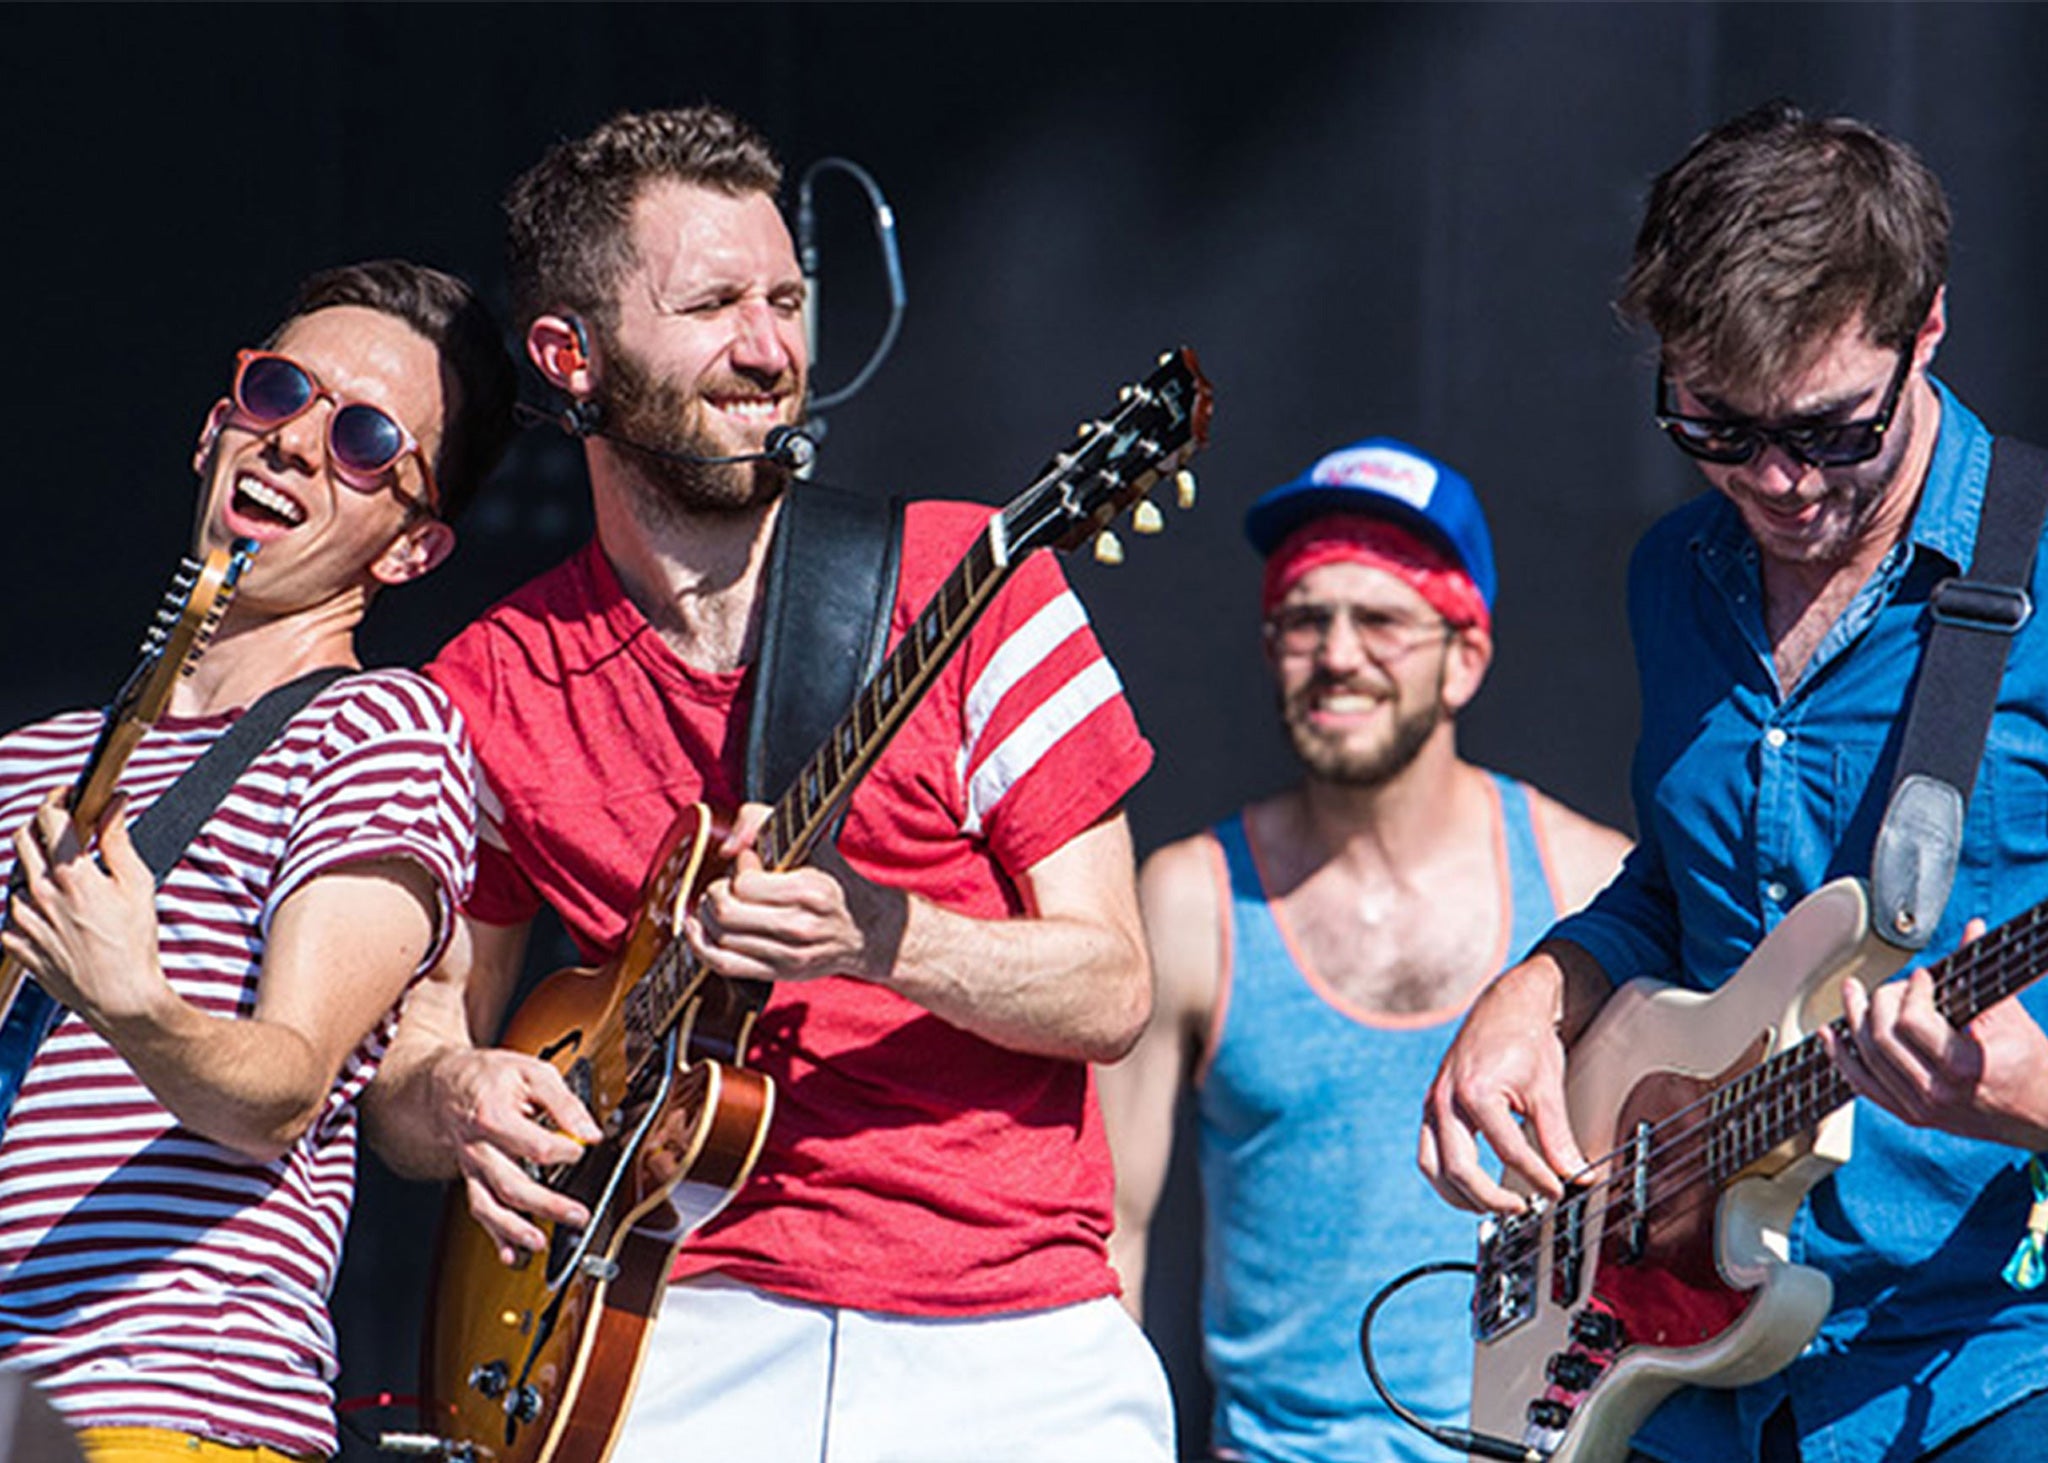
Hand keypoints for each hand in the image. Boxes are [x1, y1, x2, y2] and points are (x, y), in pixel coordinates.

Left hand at [2, 790, 172, 1029]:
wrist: (120, 998)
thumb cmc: (135, 944)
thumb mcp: (138, 884)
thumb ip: (119, 839)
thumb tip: (115, 803)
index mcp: (71, 874)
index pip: (50, 818)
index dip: (59, 799)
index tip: (70, 796)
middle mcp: (41, 893)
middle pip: (22, 840)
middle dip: (41, 827)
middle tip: (64, 833)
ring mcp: (25, 920)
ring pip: (17, 879)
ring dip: (36, 873)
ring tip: (67, 887)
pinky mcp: (19, 945)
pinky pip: (12, 916)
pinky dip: (28, 909)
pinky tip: (54, 918)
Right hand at [429, 1046, 603, 1263]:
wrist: (445, 1083)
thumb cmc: (489, 1076)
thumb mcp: (532, 1072)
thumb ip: (564, 1102)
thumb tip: (590, 1130)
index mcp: (492, 1117)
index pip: (535, 1146)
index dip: (565, 1150)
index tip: (584, 1146)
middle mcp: (478, 1148)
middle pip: (512, 1184)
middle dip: (547, 1204)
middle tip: (578, 1215)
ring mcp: (472, 1167)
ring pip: (490, 1205)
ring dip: (516, 1229)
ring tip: (541, 1242)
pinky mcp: (473, 1178)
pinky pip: (480, 1210)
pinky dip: (496, 1236)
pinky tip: (511, 1255)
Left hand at [685, 806, 906, 984]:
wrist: (867, 930)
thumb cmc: (833, 881)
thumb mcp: (810, 840)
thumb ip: (762, 820)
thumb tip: (728, 849)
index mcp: (808, 890)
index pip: (744, 885)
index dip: (737, 871)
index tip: (749, 866)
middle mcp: (798, 927)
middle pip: (726, 914)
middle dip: (715, 894)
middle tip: (726, 886)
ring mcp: (788, 955)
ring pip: (720, 939)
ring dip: (707, 917)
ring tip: (718, 905)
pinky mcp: (779, 973)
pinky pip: (725, 965)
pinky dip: (702, 947)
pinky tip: (698, 931)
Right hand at [1420, 949, 1592, 1212]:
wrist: (1506, 1004)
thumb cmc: (1525, 1038)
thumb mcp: (1547, 1088)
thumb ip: (1558, 1138)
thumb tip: (1577, 1175)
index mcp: (1476, 1091)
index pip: (1508, 1152)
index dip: (1537, 1179)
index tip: (1558, 1193)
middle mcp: (1446, 1099)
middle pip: (1459, 1169)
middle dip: (1491, 1198)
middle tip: (1524, 1208)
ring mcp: (1433, 1102)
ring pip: (1432, 1166)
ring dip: (1460, 1195)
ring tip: (1494, 1207)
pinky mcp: (1432, 1106)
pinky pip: (1428, 1152)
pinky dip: (1446, 1176)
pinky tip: (1471, 1186)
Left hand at [1826, 923, 2047, 1149]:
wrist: (2042, 1114)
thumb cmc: (2029, 1063)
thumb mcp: (2010, 1016)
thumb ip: (1982, 973)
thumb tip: (1973, 929)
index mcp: (1966, 1067)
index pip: (1912, 1022)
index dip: (1912, 991)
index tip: (1924, 977)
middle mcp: (1939, 1092)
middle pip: (1882, 1037)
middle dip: (1881, 1000)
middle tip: (1897, 985)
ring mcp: (1922, 1107)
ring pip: (1867, 1059)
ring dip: (1854, 1019)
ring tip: (1852, 992)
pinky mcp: (1913, 1115)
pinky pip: (1864, 1086)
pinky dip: (1841, 1058)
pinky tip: (1829, 1035)